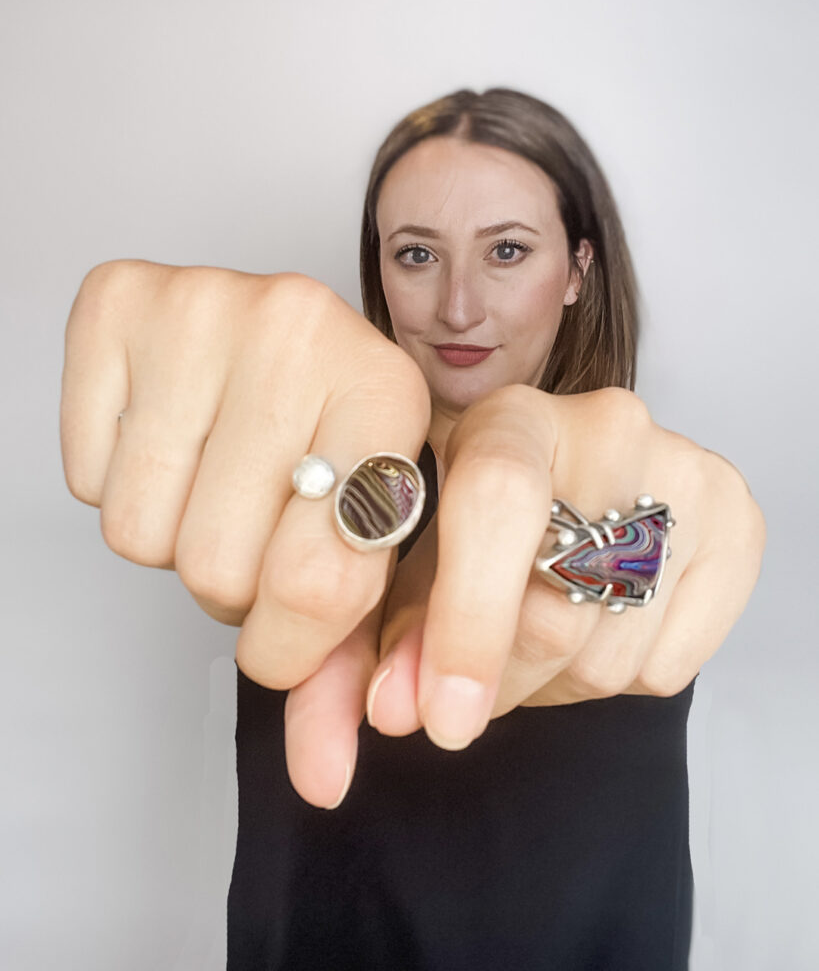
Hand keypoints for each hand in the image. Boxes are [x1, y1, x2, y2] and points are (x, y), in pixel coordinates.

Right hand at [60, 260, 429, 806]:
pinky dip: (120, 484)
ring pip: (141, 533)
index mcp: (387, 390)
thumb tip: (323, 780)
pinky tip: (174, 443)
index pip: (318, 580)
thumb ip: (349, 664)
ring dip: (176, 539)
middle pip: (216, 566)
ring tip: (216, 488)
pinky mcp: (120, 298)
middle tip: (253, 537)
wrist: (294, 343)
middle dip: (231, 587)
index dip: (291, 649)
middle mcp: (302, 328)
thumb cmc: (339, 444)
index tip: (285, 644)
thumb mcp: (372, 540)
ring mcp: (206, 303)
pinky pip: (87, 472)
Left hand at [366, 384, 765, 748]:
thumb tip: (394, 712)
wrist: (577, 488)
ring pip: (609, 655)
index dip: (467, 621)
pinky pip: (669, 667)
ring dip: (553, 685)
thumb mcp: (417, 566)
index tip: (442, 716)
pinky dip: (616, 679)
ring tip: (531, 643)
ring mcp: (685, 472)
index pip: (499, 504)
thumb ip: (395, 639)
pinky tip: (593, 628)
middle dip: (496, 682)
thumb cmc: (478, 525)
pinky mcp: (738, 523)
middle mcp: (607, 427)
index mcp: (511, 418)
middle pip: (555, 607)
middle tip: (467, 690)